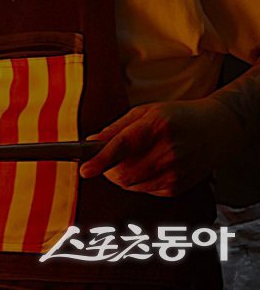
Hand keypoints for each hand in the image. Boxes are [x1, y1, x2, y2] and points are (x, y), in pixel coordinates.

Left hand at [79, 98, 243, 195]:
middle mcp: (167, 151)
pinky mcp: (178, 186)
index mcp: (156, 126)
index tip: (85, 171)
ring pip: (131, 185)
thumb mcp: (144, 112)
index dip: (101, 160)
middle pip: (124, 173)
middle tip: (106, 159)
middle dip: (107, 169)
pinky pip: (144, 190)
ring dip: (121, 176)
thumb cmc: (175, 117)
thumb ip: (115, 129)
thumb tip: (89, 143)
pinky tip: (149, 166)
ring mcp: (175, 171)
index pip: (123, 147)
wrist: (217, 130)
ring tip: (131, 159)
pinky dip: (138, 181)